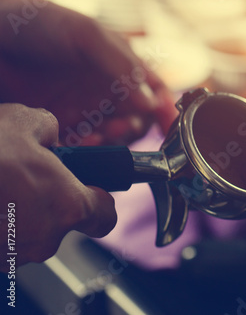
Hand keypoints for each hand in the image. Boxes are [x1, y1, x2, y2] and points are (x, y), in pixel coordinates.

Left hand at [0, 0, 176, 145]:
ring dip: (115, 142)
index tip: (169, 126)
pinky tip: (84, 142)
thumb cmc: (39, 25)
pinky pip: (87, 147)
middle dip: (137, 128)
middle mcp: (107, 90)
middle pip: (139, 120)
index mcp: (120, 66)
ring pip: (115, 138)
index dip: (166, 109)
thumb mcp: (87, 35)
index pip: (155, 90)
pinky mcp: (64, 126)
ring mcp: (86, 109)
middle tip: (122, 127)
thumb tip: (151, 103)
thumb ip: (122, 67)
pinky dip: (92, 150)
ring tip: (101, 135)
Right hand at [0, 104, 116, 270]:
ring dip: (21, 217)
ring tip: (3, 188)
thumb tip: (49, 139)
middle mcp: (46, 238)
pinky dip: (1, 227)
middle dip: (49, 204)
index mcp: (70, 206)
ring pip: (29, 236)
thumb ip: (51, 134)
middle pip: (61, 224)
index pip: (104, 218)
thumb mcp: (31, 122)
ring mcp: (14, 254)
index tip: (90, 192)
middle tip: (28, 180)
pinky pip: (4, 244)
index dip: (97, 202)